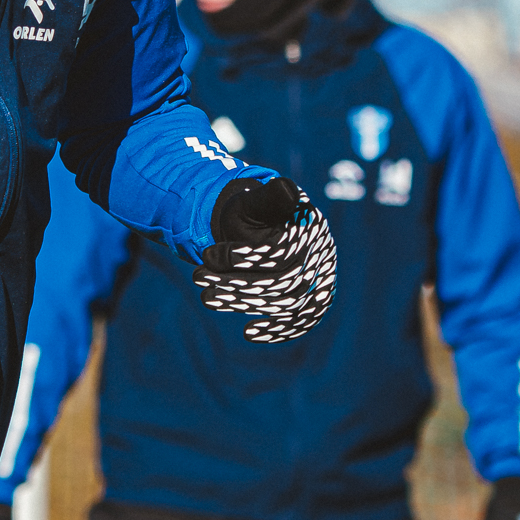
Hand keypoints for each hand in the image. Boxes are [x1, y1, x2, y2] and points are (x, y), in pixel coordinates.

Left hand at [197, 176, 337, 342]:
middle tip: (198, 276)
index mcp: (311, 229)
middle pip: (280, 282)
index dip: (245, 257)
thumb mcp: (256, 200)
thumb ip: (269, 197)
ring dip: (242, 302)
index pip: (280, 252)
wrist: (257, 228)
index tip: (209, 253)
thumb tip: (285, 186)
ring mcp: (319, 283)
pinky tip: (249, 333)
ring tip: (206, 297)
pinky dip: (276, 330)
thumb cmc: (254, 211)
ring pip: (283, 304)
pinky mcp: (310, 303)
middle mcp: (321, 257)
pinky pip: (298, 322)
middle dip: (235, 282)